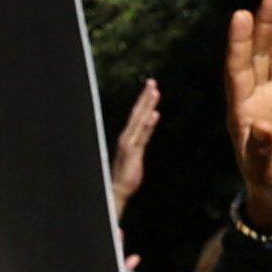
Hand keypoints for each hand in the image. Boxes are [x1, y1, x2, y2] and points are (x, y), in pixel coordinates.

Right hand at [108, 79, 161, 219]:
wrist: (117, 189)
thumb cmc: (127, 174)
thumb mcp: (136, 154)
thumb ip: (142, 139)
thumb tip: (148, 125)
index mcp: (128, 136)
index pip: (137, 114)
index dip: (144, 100)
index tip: (151, 87)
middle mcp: (127, 136)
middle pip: (137, 113)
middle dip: (145, 97)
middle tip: (152, 82)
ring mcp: (129, 143)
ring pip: (139, 120)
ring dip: (147, 106)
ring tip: (154, 92)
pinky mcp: (132, 152)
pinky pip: (142, 136)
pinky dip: (147, 125)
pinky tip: (154, 115)